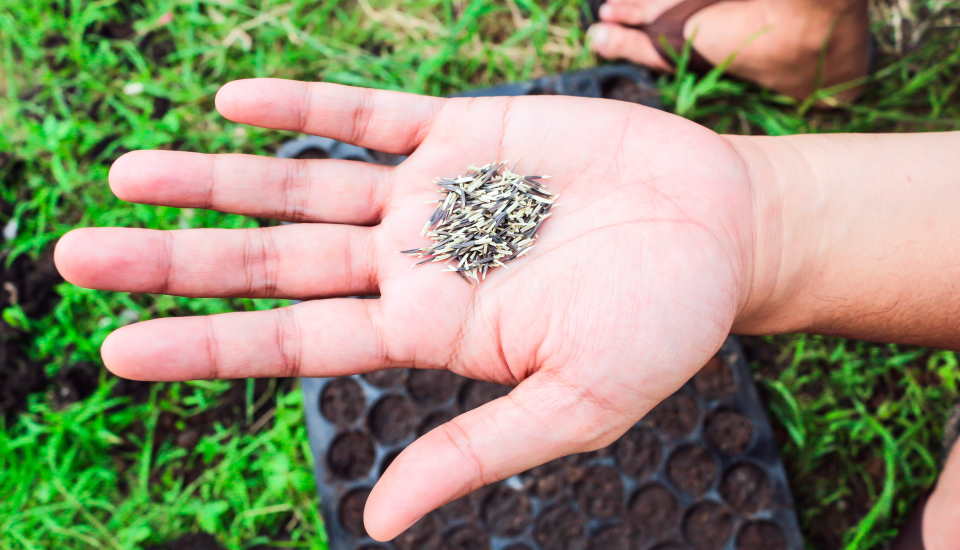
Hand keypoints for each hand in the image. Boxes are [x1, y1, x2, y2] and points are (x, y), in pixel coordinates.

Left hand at [55, 79, 756, 539]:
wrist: (721, 234)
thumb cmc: (663, 327)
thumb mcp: (574, 406)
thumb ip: (473, 453)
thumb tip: (378, 527)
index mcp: (429, 333)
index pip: (293, 344)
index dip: (206, 346)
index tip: (118, 348)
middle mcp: (414, 265)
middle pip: (272, 264)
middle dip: (178, 260)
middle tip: (74, 254)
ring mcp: (434, 197)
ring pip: (302, 188)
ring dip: (216, 180)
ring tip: (128, 171)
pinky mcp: (467, 134)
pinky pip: (370, 118)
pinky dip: (307, 109)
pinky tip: (237, 98)